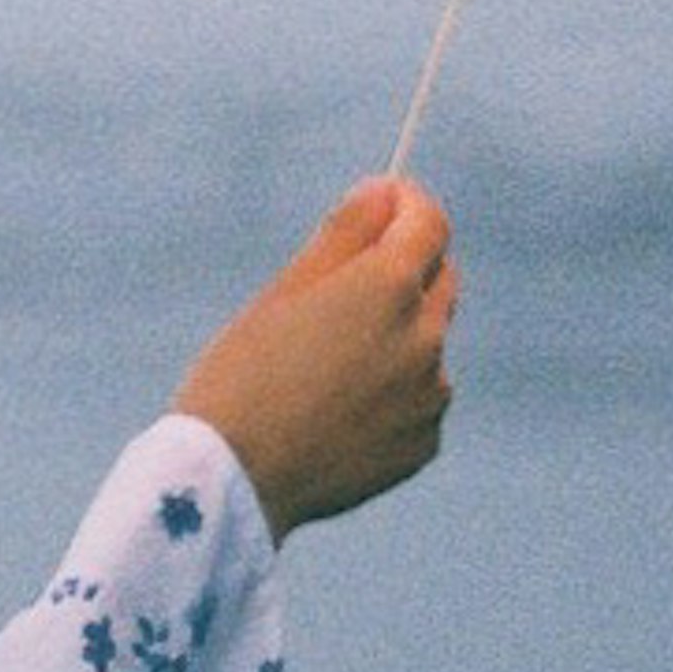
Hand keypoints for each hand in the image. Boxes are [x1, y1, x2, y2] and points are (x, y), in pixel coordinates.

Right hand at [173, 176, 456, 539]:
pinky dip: (392, 393)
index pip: (429, 222)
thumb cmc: (243, 375)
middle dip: (404, 268)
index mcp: (388, 286)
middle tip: (343, 287)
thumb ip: (345, 233)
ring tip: (325, 366)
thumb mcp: (285, 290)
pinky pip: (419, 399)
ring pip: (428, 343)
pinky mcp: (424, 443)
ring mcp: (430, 395)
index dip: (406, 204)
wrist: (234, 480)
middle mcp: (424, 337)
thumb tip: (387, 190)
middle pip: (438, 279)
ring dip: (396, 336)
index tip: (381, 204)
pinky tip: (336, 412)